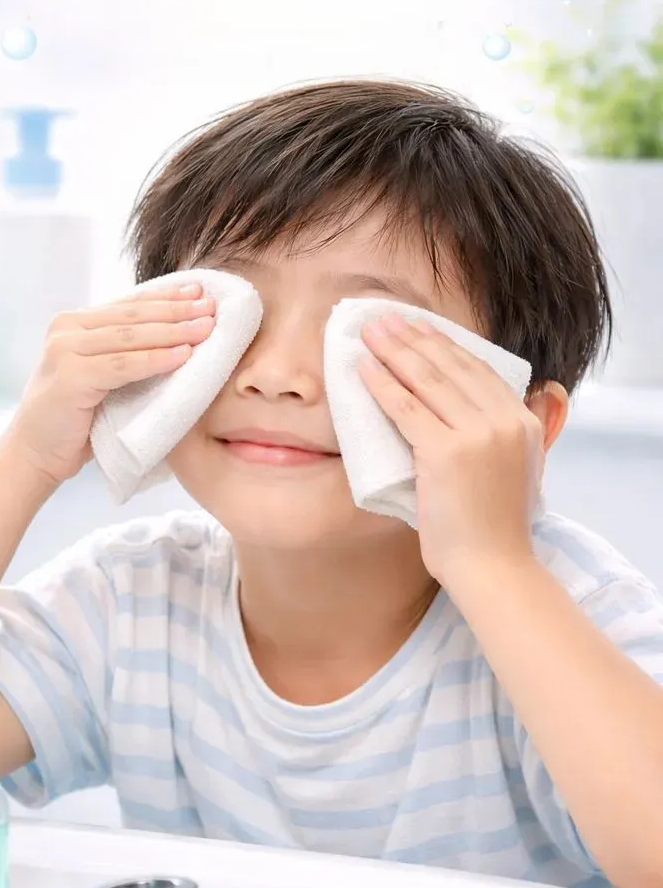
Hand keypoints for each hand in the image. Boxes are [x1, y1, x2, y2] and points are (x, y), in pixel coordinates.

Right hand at [0, 283, 215, 484]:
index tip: (201, 292)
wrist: (34, 453)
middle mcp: (66, 329)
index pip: (129, 304)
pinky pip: (123, 366)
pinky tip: (183, 355)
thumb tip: (180, 332)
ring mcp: (65, 350)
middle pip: (133, 315)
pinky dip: (155, 360)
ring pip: (131, 337)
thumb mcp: (101, 374)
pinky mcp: (70, 377)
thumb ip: (124, 351)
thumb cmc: (75, 418)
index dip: (167, 296)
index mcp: (74, 323)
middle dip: (177, 310)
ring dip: (173, 331)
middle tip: (213, 308)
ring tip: (206, 329)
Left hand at [359, 312, 542, 590]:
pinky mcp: (446, 453)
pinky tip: (363, 368)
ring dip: (393, 350)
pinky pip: (406, 408)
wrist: (494, 568)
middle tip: (384, 318)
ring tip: (369, 332)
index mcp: (523, 422)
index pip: (477, 369)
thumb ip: (502, 435)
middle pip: (451, 366)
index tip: (417, 326)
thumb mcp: (512, 470)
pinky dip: (382, 384)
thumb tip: (477, 410)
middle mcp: (505, 421)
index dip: (443, 344)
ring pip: (426, 380)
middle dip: (413, 337)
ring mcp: (478, 435)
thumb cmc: (493, 528)